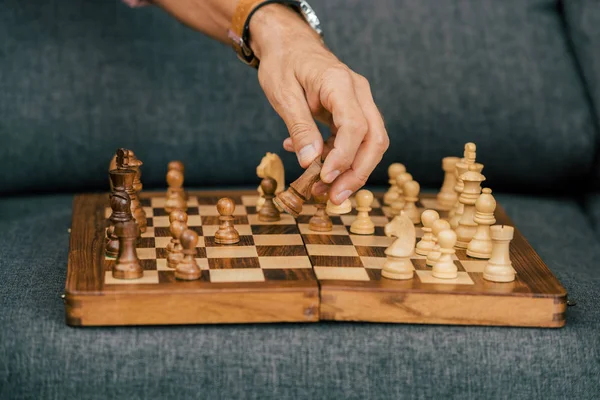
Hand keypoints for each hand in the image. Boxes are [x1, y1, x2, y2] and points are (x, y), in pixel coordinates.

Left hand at [250, 5, 388, 203]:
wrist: (288, 44)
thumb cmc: (283, 63)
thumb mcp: (282, 94)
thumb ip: (299, 127)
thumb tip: (310, 163)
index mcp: (339, 83)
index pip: (355, 126)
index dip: (344, 157)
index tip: (326, 178)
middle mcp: (358, 92)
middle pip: (374, 139)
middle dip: (358, 173)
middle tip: (335, 198)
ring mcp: (358, 101)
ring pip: (370, 143)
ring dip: (351, 171)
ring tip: (323, 190)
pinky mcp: (352, 111)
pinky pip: (355, 140)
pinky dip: (338, 157)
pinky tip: (313, 163)